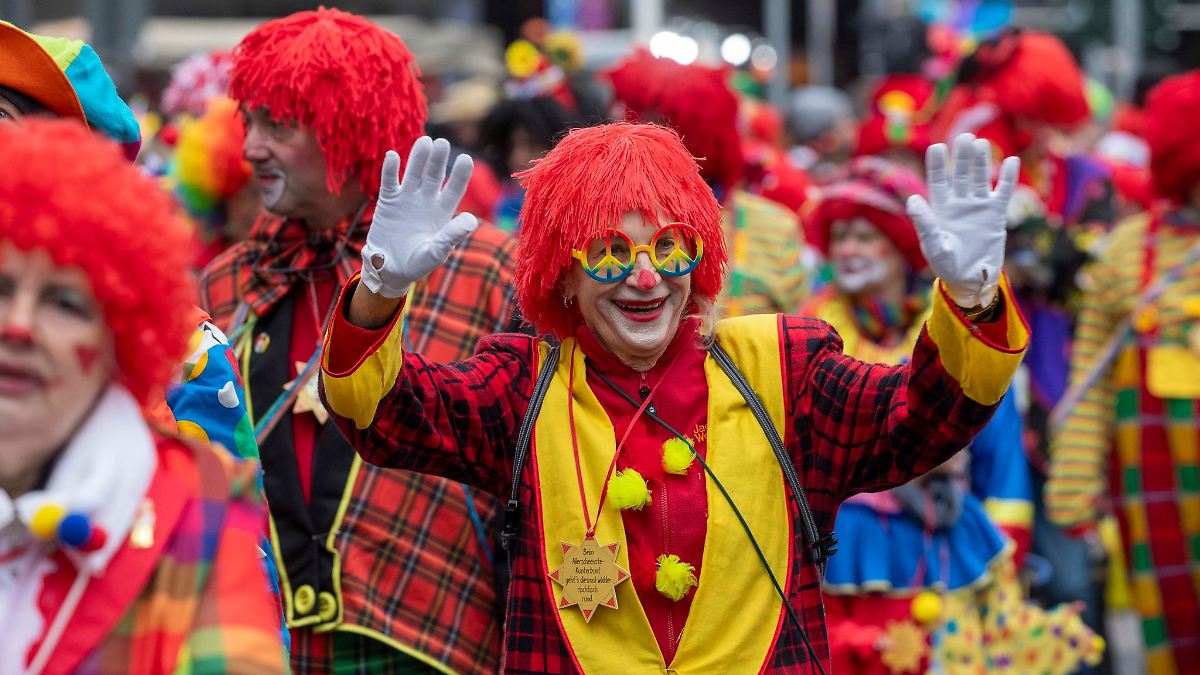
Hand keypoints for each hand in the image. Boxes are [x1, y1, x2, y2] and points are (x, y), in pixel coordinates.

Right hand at [360, 136, 477, 297]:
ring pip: (413, 173)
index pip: (455, 189)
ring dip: (418, 158)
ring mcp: (407, 198)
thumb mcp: (437, 252)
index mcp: (443, 212)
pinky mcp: (388, 201)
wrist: (391, 270)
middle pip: (434, 175)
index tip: (466, 159)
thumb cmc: (418, 264)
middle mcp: (427, 200)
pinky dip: (390, 169)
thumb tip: (471, 220)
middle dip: (438, 160)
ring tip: (424, 142)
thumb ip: (452, 235)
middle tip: (442, 143)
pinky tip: (392, 155)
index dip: (460, 175)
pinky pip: (389, 182)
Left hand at [906, 133, 1019, 307]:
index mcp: (939, 208)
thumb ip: (924, 222)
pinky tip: (1010, 161)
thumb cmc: (946, 264)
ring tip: (980, 144)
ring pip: (980, 179)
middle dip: (961, 157)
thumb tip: (912, 200)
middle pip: (961, 175)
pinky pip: (1003, 193)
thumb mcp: (933, 244)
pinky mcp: (996, 215)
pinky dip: (1007, 178)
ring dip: (981, 162)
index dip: (937, 165)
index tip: (936, 147)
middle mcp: (958, 203)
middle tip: (963, 137)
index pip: (938, 181)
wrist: (969, 279)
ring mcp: (978, 207)